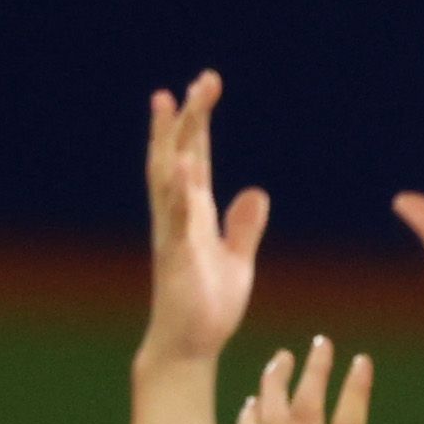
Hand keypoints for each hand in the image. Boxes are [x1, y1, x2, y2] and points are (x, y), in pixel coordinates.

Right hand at [140, 72, 267, 366]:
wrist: (192, 344)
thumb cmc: (209, 304)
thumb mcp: (237, 259)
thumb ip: (244, 226)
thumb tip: (256, 192)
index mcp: (194, 213)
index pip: (196, 156)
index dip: (198, 122)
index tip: (203, 86)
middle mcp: (177, 214)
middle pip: (179, 154)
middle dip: (189, 117)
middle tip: (202, 79)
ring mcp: (173, 233)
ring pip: (167, 176)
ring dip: (170, 140)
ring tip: (171, 102)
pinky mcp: (176, 258)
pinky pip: (175, 221)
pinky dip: (177, 193)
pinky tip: (182, 167)